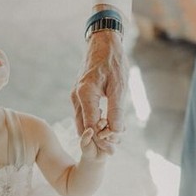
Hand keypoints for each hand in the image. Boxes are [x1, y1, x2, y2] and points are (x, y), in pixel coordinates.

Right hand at [71, 30, 128, 154]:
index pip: (91, 126)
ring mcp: (75, 96)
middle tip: (113, 151)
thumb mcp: (119, 86)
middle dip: (98, 141)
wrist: (103, 43)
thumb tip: (116, 132)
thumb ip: (116, 110)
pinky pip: (84, 115)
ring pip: (82, 123)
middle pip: (84, 128)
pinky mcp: (79, 96)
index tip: (114, 149)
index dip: (102, 140)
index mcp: (85, 94)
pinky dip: (94, 124)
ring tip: (112, 142)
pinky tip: (106, 127)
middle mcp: (76, 97)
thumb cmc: (113, 62)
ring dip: (96, 133)